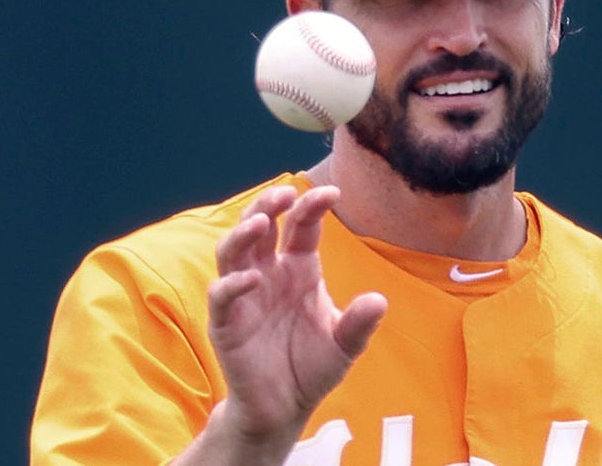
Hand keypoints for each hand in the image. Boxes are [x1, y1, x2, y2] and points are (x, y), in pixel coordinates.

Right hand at [200, 185, 386, 460]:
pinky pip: (222, 295)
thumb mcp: (344, 346)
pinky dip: (234, 284)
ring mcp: (244, 296)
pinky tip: (252, 279)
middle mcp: (269, 274)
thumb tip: (378, 301)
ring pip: (233, 251)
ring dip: (242, 233)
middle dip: (269, 204)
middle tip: (285, 193)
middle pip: (261, 225)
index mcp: (299, 268)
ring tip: (260, 222)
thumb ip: (359, 324)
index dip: (312, 206)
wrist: (283, 409)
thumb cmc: (312, 368)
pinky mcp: (226, 323)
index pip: (301, 226)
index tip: (333, 192)